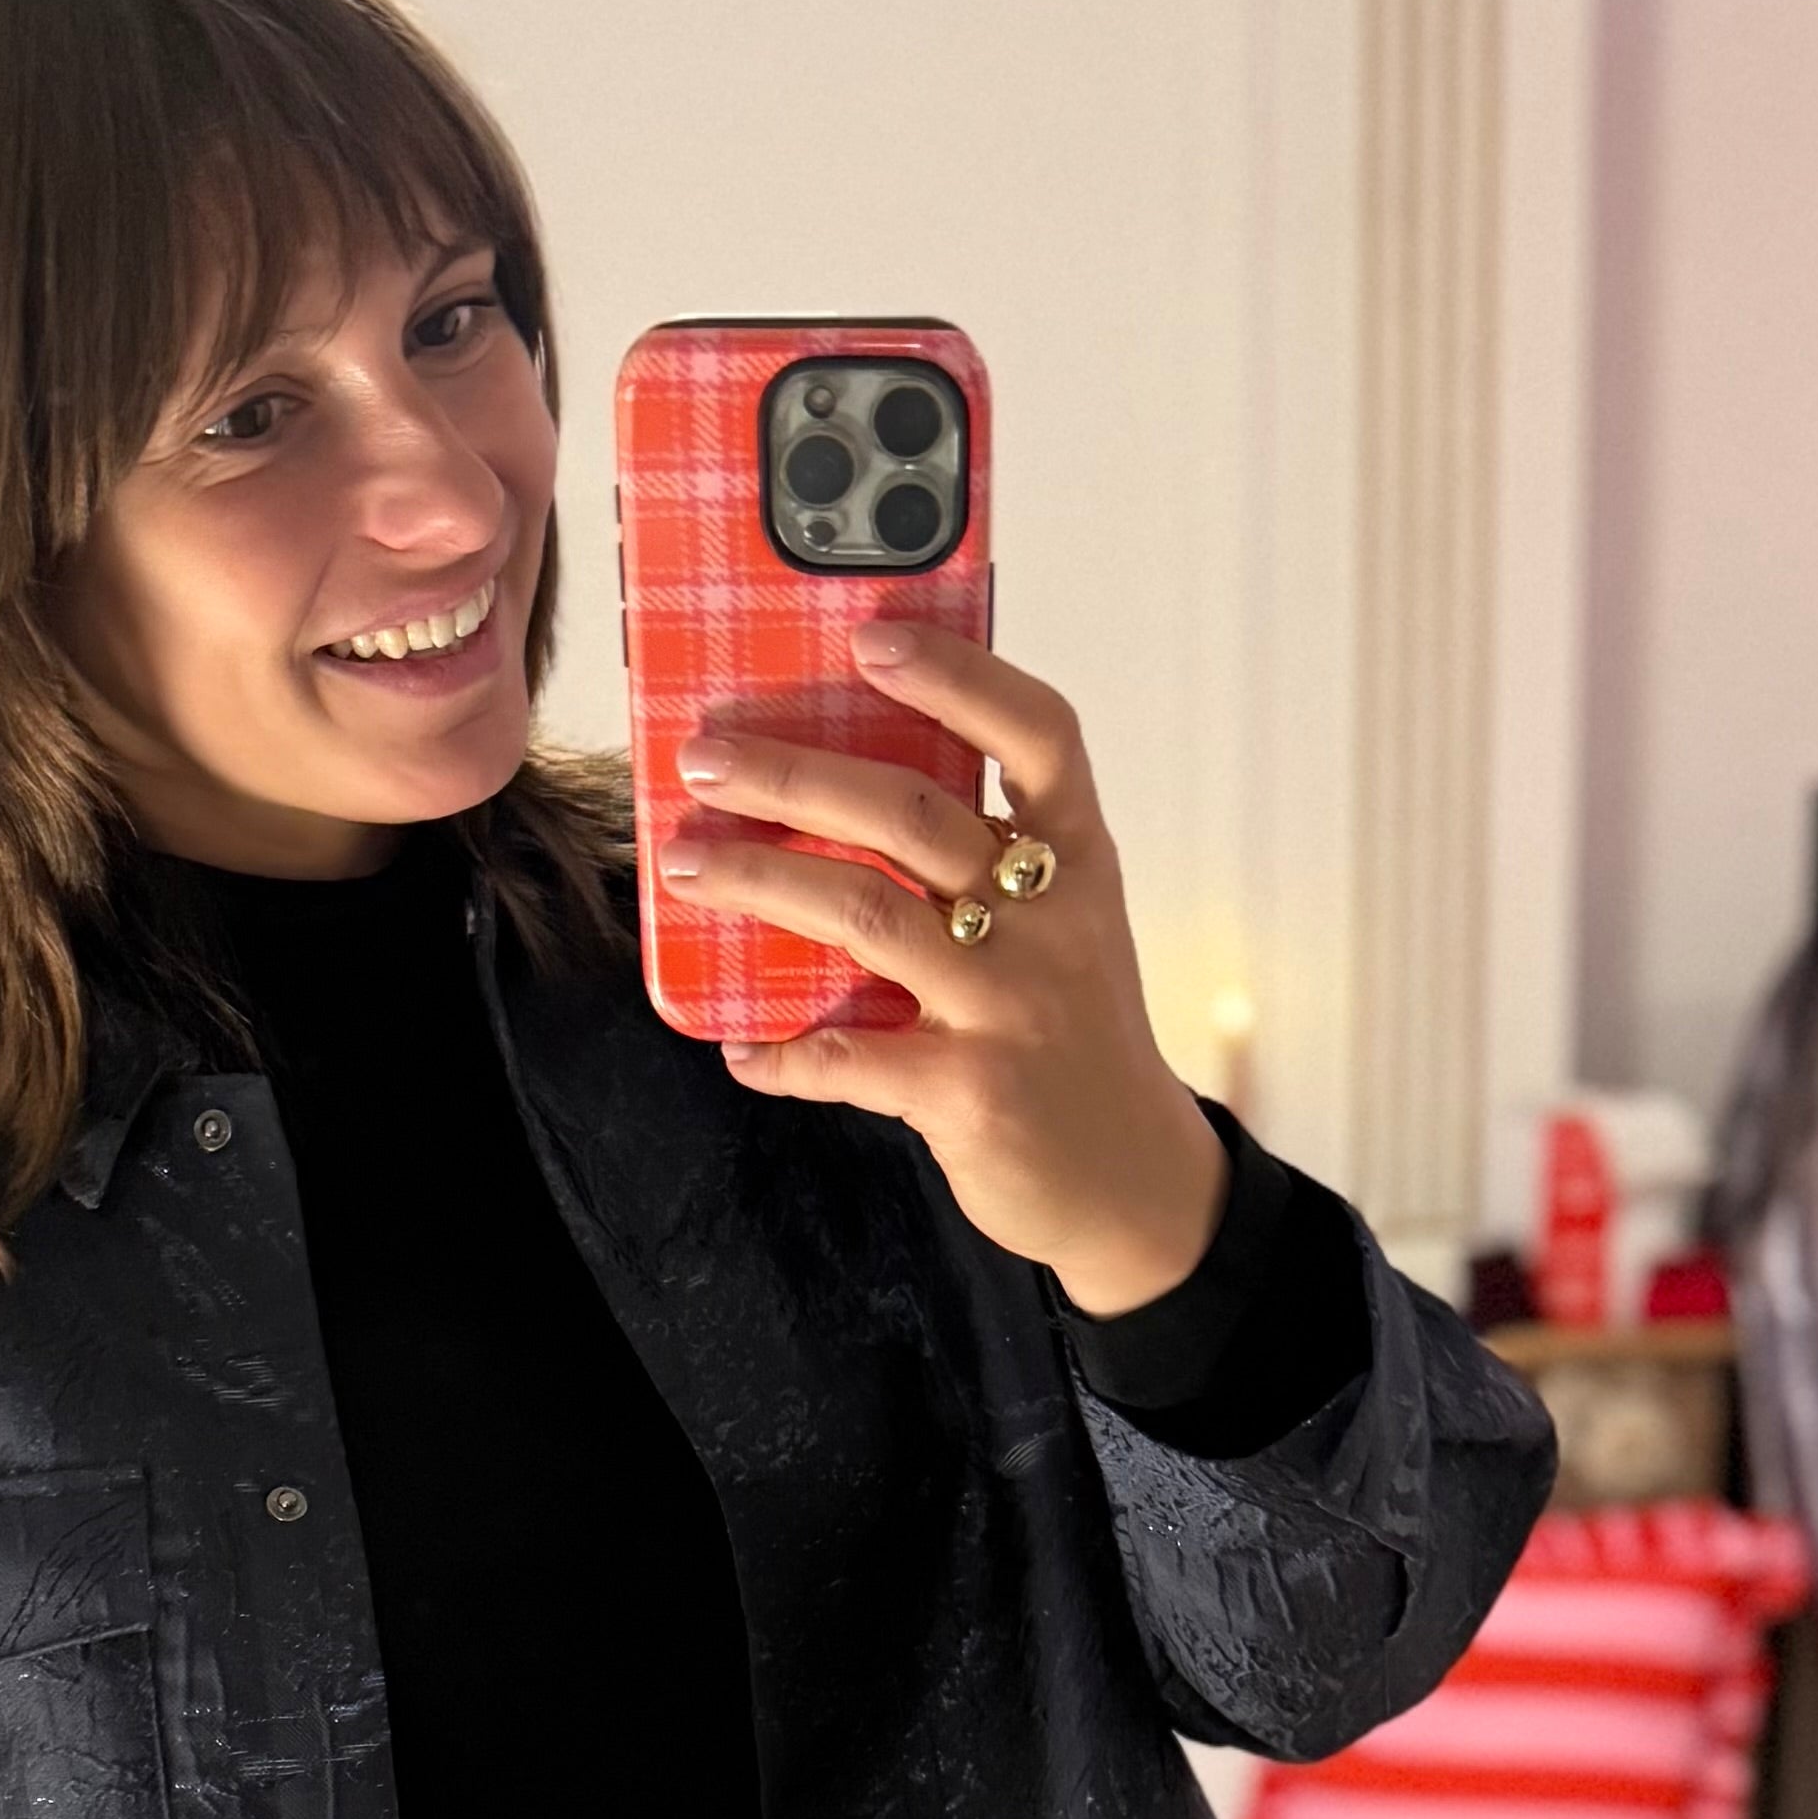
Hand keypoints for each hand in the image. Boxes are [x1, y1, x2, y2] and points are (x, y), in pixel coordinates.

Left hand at [661, 628, 1226, 1317]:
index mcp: (1077, 860)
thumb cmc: (1072, 1034)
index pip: (1038, 734)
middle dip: (793, 773)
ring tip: (685, 865)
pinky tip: (738, 1044)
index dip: (958, 676)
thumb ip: (980, 862)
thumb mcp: (1060, 927)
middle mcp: (1051, 919)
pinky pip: (849, 1059)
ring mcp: (1011, 1004)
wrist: (1131, 1182)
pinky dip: (782, 1052)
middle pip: (912, 812)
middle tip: (704, 756)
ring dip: (760, 880)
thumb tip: (832, 787)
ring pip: (866, 914)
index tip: (869, 636)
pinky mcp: (971, 1092)